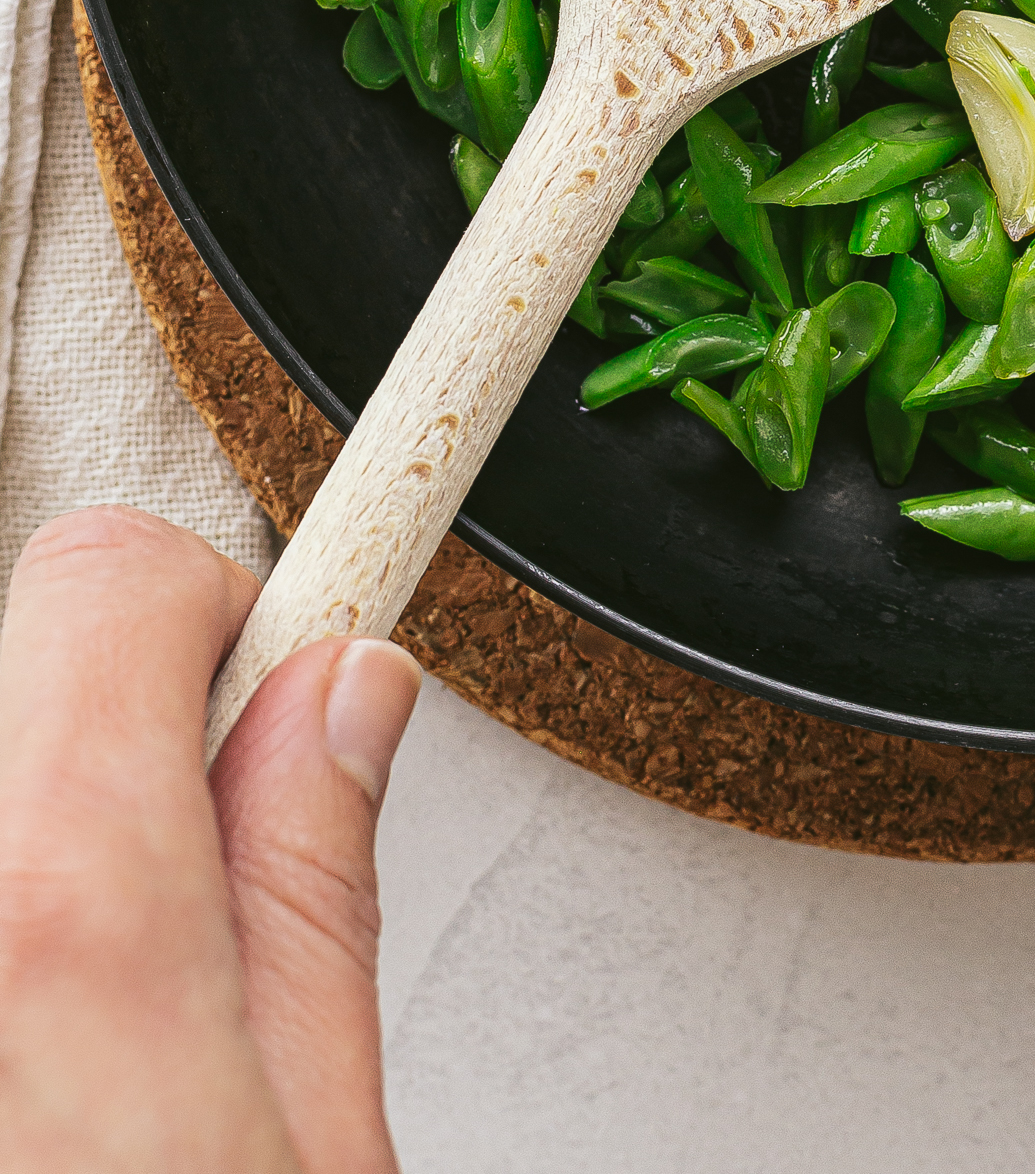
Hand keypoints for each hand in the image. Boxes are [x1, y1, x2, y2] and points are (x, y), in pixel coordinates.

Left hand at [0, 505, 418, 1170]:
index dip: (234, 605)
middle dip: (135, 739)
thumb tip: (342, 698)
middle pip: (28, 668)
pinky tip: (37, 1048)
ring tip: (94, 1011)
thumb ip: (311, 896)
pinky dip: (7, 927)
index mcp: (59, 923)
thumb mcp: (316, 1157)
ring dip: (48, 836)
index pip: (115, 579)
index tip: (302, 607)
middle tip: (199, 875)